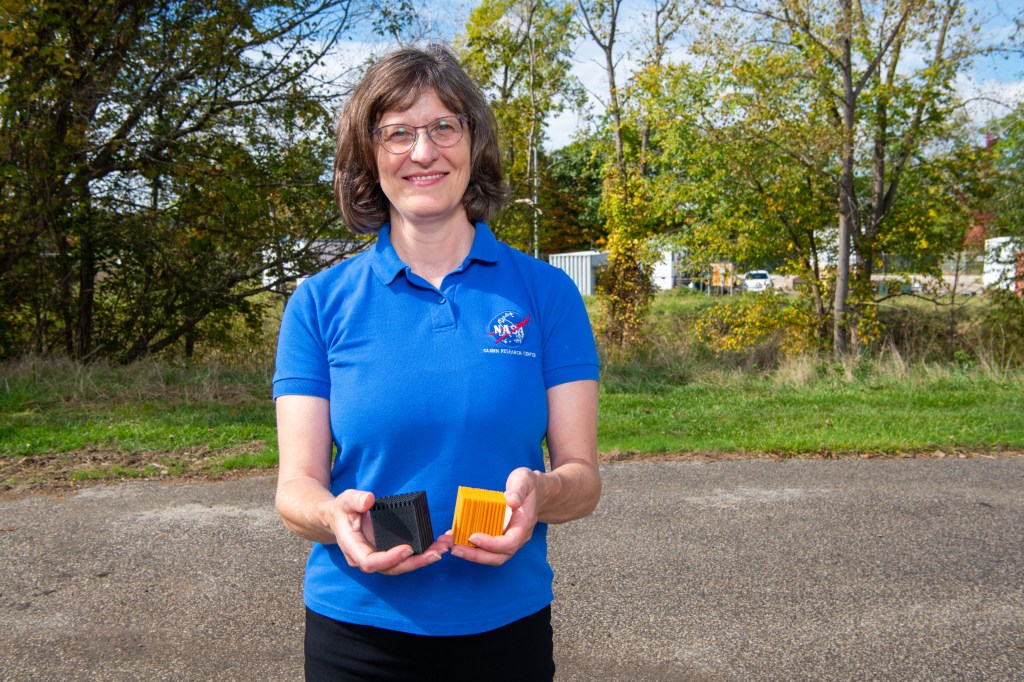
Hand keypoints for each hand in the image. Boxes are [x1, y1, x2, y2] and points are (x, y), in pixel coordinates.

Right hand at [328, 489, 450, 575]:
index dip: (389, 559)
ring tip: (443, 548)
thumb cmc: (343, 510)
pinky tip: (438, 545)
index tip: (407, 549)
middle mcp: (366, 558)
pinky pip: (406, 558)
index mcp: (353, 548)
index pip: (370, 562)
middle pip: (392, 568)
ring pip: (402, 565)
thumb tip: (369, 499)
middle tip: (437, 552)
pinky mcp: (388, 553)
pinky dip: (423, 553)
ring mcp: (378, 558)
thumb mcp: (345, 500)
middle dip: (416, 562)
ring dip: (424, 559)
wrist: (339, 518)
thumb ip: (355, 500)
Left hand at [450, 468, 541, 565]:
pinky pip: (487, 547)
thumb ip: (518, 490)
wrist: (536, 492)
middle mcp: (517, 537)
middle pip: (499, 556)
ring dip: (471, 554)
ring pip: (492, 556)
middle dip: (476, 555)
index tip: (473, 536)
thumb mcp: (524, 480)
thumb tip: (511, 501)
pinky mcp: (500, 537)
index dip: (491, 544)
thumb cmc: (528, 486)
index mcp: (523, 525)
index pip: (509, 543)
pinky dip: (472, 546)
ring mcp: (509, 539)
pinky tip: (456, 538)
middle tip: (455, 548)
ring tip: (452, 545)